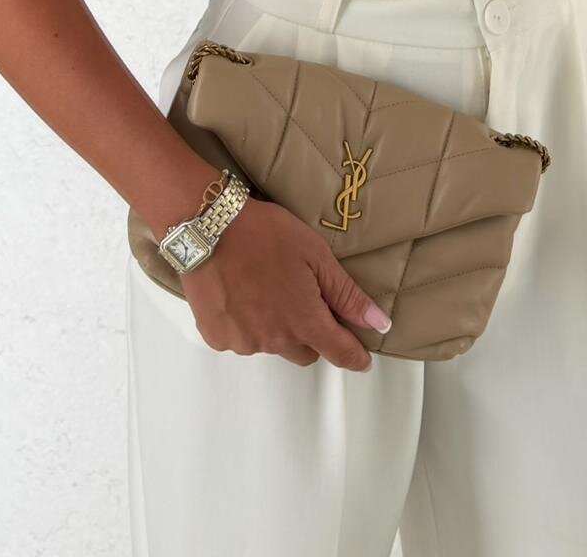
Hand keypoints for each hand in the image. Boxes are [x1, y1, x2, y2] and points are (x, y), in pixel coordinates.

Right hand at [180, 196, 390, 370]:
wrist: (208, 227)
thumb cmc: (265, 234)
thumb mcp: (315, 255)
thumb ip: (346, 295)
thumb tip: (379, 323)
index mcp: (303, 320)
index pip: (339, 352)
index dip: (354, 357)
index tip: (362, 360)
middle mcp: (273, 339)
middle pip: (305, 351)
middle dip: (311, 333)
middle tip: (304, 299)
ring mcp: (242, 341)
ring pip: (271, 344)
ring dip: (276, 326)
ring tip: (266, 287)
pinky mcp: (216, 336)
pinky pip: (242, 339)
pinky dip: (247, 324)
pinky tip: (241, 294)